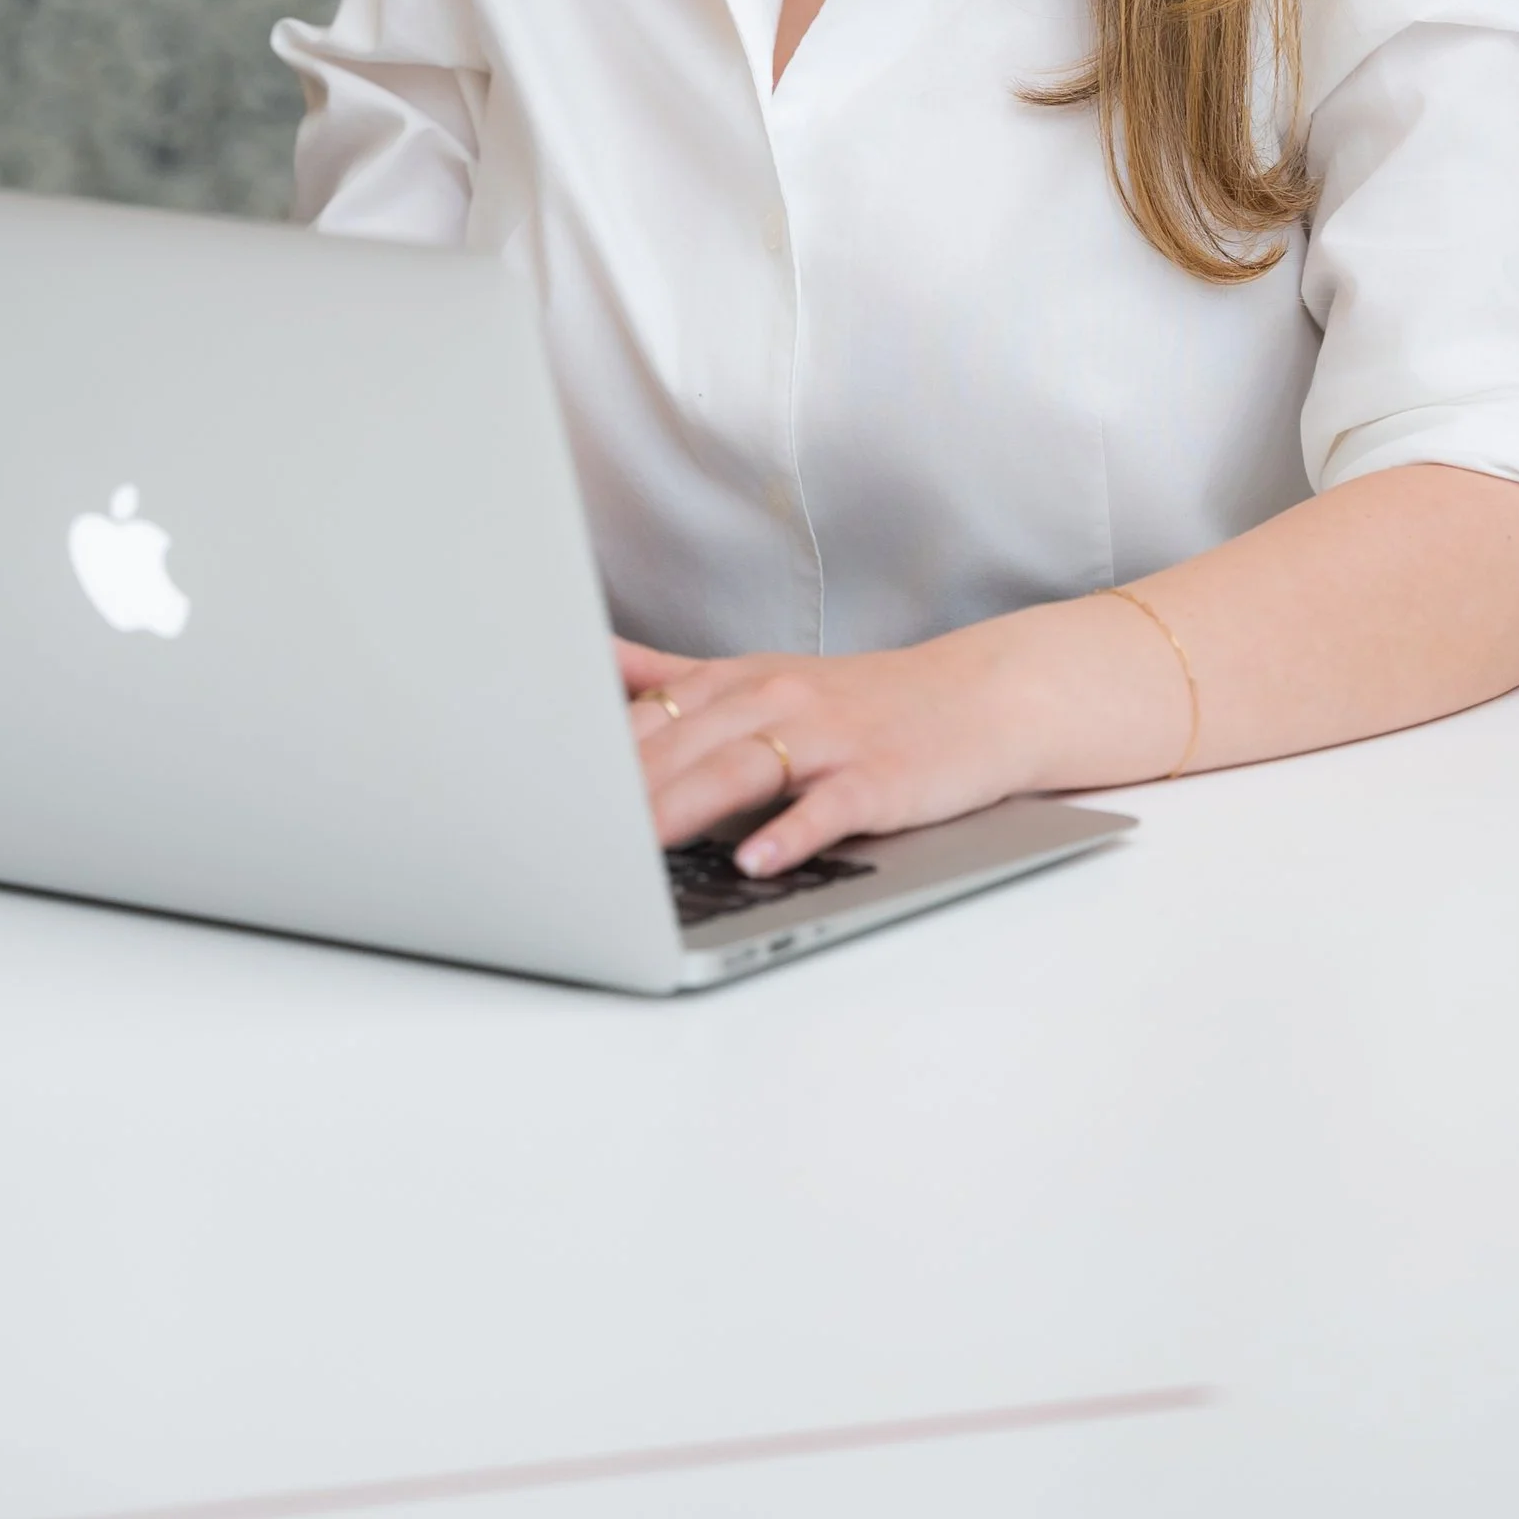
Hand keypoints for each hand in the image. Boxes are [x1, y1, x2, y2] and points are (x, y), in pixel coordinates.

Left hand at [615, 603, 1175, 877]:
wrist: (983, 698)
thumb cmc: (864, 700)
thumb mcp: (761, 676)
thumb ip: (672, 672)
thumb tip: (588, 658)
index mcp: (741, 681)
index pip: (651, 715)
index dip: (591, 754)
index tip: (535, 786)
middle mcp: (778, 700)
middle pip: (684, 741)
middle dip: (620, 787)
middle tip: (561, 829)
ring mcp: (831, 738)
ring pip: (742, 767)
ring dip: (685, 805)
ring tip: (632, 846)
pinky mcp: (881, 779)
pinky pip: (829, 807)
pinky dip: (791, 832)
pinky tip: (756, 860)